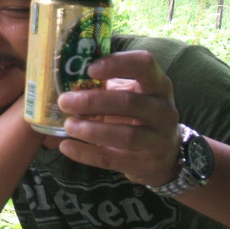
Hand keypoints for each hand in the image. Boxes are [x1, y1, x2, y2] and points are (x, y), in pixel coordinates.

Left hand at [56, 50, 180, 185]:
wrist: (165, 154)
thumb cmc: (138, 114)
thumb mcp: (131, 93)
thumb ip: (106, 82)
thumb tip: (64, 74)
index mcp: (158, 85)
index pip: (144, 64)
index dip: (116, 64)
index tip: (89, 69)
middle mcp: (163, 110)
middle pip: (128, 102)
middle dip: (92, 101)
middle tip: (64, 101)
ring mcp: (158, 140)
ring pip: (124, 135)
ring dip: (90, 129)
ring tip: (68, 124)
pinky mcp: (144, 164)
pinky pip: (111, 159)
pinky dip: (85, 153)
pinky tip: (66, 146)